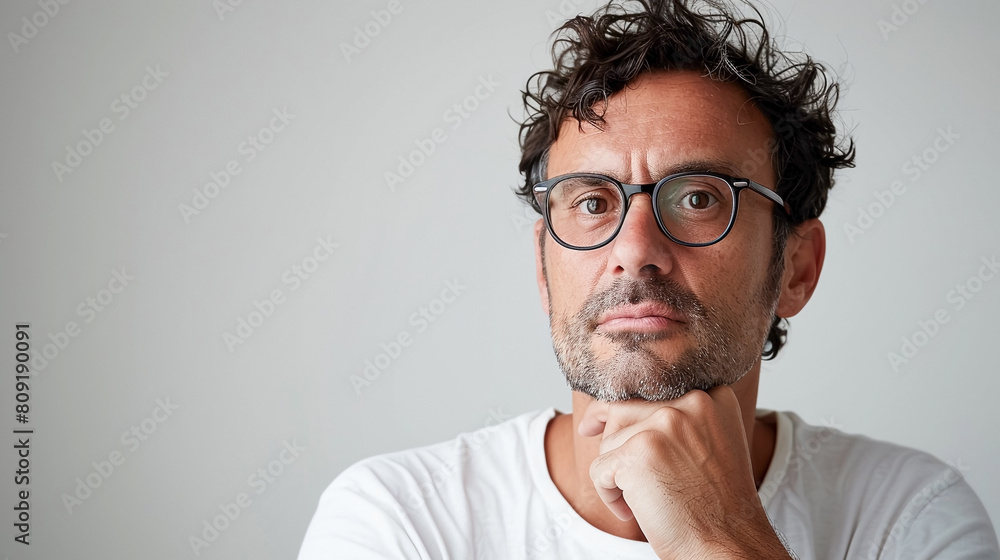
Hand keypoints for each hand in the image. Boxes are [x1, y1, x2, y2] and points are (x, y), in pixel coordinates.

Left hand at [578, 386, 790, 558]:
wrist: (729, 546)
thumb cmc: (715, 506)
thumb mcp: (709, 445)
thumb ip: (677, 419)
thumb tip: (610, 409)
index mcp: (711, 398)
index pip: (650, 393)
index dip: (631, 420)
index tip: (631, 445)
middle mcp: (689, 403)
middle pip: (623, 411)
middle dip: (617, 447)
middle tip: (632, 479)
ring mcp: (664, 425)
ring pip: (609, 441)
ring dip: (616, 474)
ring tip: (644, 499)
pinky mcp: (638, 452)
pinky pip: (599, 468)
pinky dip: (607, 495)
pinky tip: (631, 512)